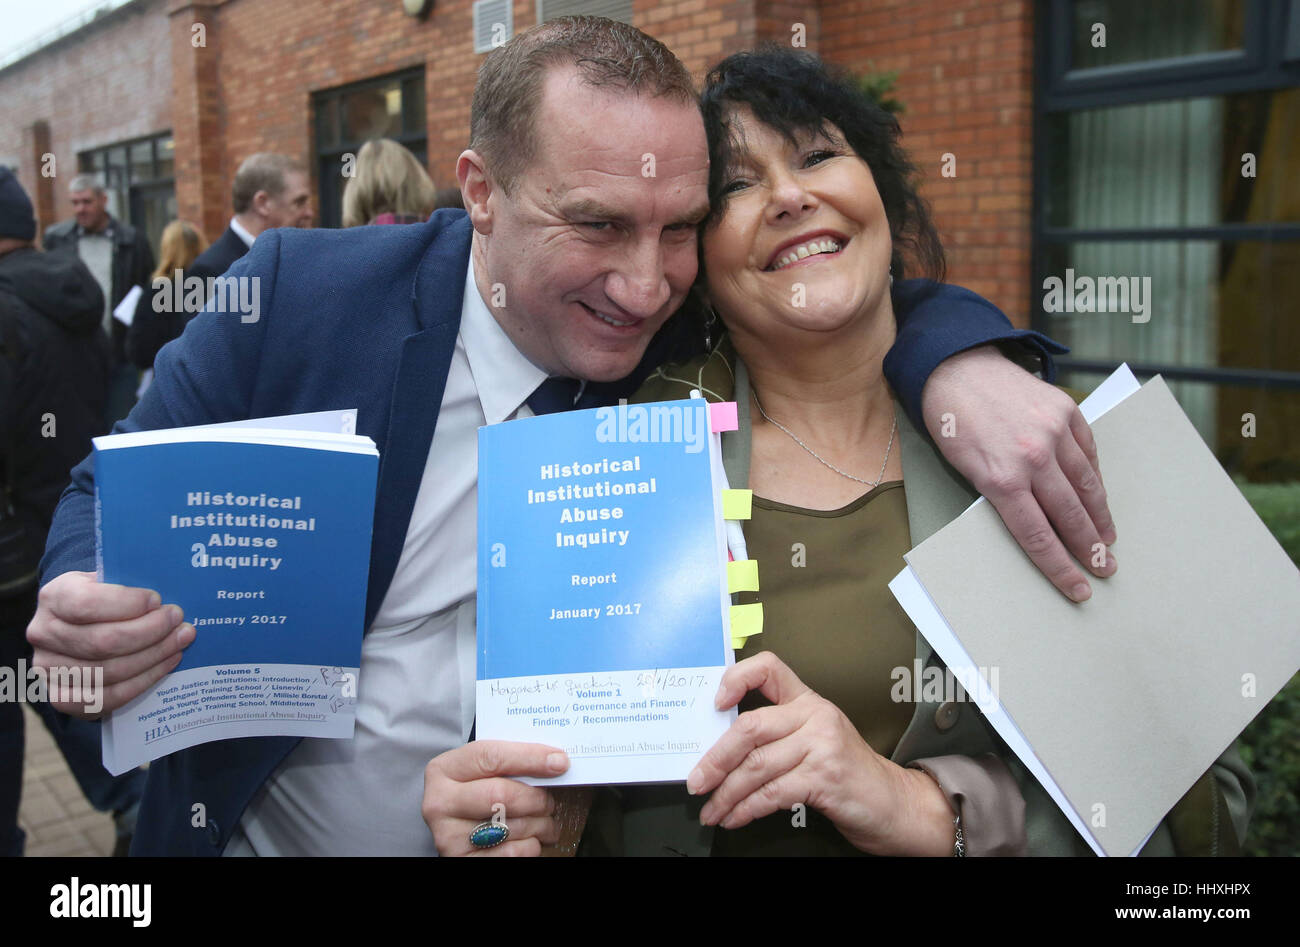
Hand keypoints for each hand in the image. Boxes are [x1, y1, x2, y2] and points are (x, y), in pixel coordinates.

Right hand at [26, 571, 193, 717]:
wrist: (78, 626)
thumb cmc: (104, 600)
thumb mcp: (109, 581)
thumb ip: (130, 584)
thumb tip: (168, 598)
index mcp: (54, 597)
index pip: (86, 603)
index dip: (127, 604)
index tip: (158, 601)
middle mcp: (43, 633)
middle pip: (103, 642)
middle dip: (150, 633)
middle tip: (181, 624)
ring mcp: (49, 669)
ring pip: (109, 671)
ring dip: (153, 657)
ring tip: (180, 642)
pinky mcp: (62, 698)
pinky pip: (109, 697)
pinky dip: (143, 681)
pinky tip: (166, 664)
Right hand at [423, 740, 568, 855]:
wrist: (461, 829)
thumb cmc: (480, 792)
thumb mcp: (484, 771)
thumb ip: (511, 762)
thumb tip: (556, 761)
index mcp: (444, 770)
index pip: (491, 757)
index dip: (530, 758)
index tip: (559, 762)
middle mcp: (439, 803)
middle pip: (501, 795)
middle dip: (537, 798)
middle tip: (550, 801)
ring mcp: (448, 835)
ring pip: (511, 826)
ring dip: (541, 824)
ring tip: (545, 821)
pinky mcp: (462, 860)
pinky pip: (512, 853)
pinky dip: (531, 845)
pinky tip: (530, 838)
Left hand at [688, 653, 954, 854]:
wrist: (894, 803)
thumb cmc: (847, 773)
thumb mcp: (816, 739)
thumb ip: (778, 734)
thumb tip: (720, 750)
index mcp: (809, 701)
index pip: (769, 668)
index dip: (737, 678)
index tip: (715, 702)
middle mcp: (815, 716)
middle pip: (750, 728)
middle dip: (716, 759)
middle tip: (697, 780)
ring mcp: (822, 745)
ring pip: (757, 766)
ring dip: (727, 793)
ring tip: (712, 809)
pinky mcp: (825, 776)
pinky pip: (772, 793)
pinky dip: (746, 809)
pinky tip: (735, 817)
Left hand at [921, 345, 1116, 600]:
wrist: (956, 367)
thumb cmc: (952, 424)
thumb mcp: (964, 468)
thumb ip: (1000, 496)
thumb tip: (1034, 525)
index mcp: (1001, 479)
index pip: (1038, 536)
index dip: (1060, 567)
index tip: (1078, 588)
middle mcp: (1033, 457)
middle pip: (1070, 516)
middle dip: (1090, 548)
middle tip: (1105, 568)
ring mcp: (1054, 431)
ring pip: (1088, 485)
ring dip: (1101, 516)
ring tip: (1108, 539)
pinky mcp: (1066, 410)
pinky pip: (1088, 452)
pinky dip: (1095, 477)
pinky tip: (1098, 496)